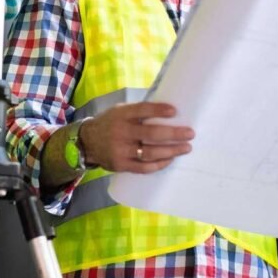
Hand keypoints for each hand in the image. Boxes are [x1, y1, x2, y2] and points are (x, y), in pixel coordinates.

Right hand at [79, 102, 193, 172]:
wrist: (87, 142)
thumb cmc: (111, 123)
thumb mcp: (120, 111)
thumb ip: (139, 111)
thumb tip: (169, 109)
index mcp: (122, 114)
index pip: (142, 109)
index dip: (158, 110)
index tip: (174, 111)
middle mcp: (121, 132)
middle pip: (151, 133)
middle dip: (174, 134)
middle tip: (190, 134)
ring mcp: (121, 150)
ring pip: (150, 152)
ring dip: (171, 151)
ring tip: (186, 148)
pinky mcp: (121, 164)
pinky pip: (143, 167)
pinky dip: (159, 164)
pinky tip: (170, 159)